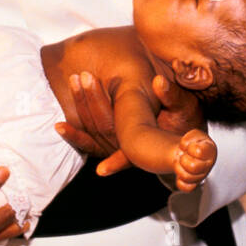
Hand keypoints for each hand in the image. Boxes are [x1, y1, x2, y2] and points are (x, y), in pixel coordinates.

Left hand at [55, 72, 203, 177]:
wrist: (184, 137)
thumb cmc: (186, 122)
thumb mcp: (185, 108)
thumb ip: (172, 96)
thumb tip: (159, 81)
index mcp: (148, 142)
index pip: (129, 151)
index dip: (116, 161)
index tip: (101, 168)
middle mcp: (129, 148)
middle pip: (105, 129)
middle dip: (92, 102)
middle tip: (85, 77)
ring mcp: (116, 146)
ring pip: (93, 133)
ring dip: (81, 106)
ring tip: (75, 81)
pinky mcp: (107, 142)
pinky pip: (87, 143)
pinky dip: (73, 136)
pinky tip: (59, 126)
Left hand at [172, 129, 216, 192]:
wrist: (187, 152)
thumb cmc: (193, 143)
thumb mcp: (193, 135)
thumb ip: (190, 138)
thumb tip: (184, 147)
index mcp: (210, 150)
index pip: (198, 152)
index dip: (190, 148)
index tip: (190, 147)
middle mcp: (208, 165)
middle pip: (193, 167)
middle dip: (184, 159)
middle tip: (184, 155)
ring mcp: (202, 176)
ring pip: (187, 177)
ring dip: (179, 167)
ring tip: (181, 162)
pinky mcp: (195, 185)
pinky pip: (186, 188)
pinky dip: (180, 181)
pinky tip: (181, 172)